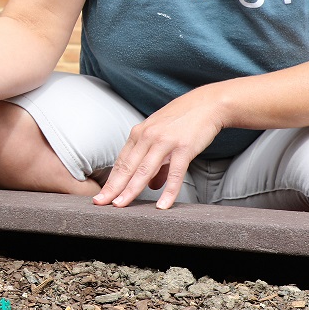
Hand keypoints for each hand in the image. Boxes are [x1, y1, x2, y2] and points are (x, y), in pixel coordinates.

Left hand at [92, 91, 222, 209]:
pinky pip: (175, 173)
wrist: (208, 103)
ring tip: (121, 205)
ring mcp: (165, 141)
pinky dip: (168, 190)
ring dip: (131, 190)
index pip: (121, 162)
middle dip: (113, 187)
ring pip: (144, 170)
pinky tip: (162, 205)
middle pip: (127, 167)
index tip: (101, 196)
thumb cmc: (183, 120)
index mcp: (139, 133)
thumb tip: (150, 186)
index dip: (111, 180)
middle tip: (100, 203)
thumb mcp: (162, 137)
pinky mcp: (184, 147)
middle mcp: (148, 136)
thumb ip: (155, 163)